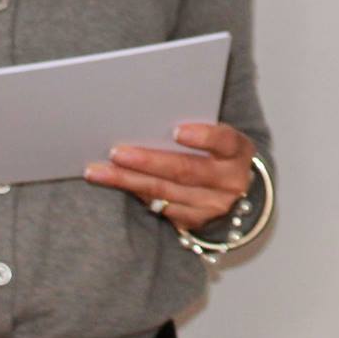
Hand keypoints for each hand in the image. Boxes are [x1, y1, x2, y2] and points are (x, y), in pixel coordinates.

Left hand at [84, 122, 253, 231]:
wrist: (232, 188)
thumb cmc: (217, 152)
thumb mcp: (218, 137)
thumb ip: (196, 127)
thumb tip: (148, 116)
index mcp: (238, 152)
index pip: (224, 142)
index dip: (202, 137)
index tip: (176, 130)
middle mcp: (229, 182)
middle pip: (186, 171)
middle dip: (148, 161)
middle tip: (117, 152)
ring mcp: (212, 206)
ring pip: (165, 192)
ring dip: (129, 180)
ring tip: (100, 171)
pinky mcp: (193, 222)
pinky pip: (160, 207)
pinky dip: (135, 193)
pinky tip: (116, 183)